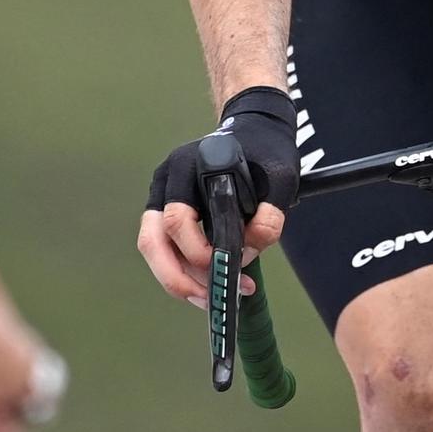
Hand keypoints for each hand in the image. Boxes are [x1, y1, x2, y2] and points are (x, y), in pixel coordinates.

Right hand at [136, 88, 292, 308]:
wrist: (255, 131)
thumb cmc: (265, 151)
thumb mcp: (280, 179)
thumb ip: (270, 217)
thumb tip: (246, 253)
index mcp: (187, 166)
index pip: (178, 219)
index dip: (199, 252)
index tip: (230, 267)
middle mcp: (167, 181)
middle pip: (152, 240)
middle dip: (179, 278)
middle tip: (211, 300)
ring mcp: (163, 196)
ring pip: (154, 249)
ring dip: (180, 280)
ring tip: (214, 298)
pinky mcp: (168, 211)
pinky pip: (165, 249)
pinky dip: (184, 271)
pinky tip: (211, 283)